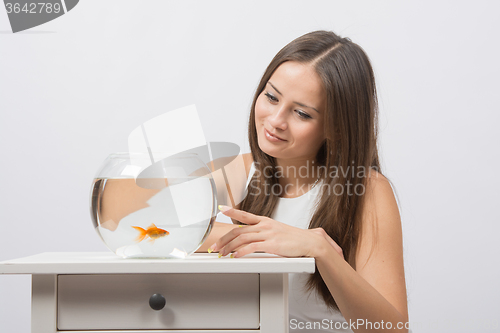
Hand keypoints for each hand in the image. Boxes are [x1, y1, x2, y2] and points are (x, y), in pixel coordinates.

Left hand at [211, 205, 343, 258]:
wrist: (309, 242)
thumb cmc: (293, 238)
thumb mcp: (276, 230)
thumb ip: (263, 232)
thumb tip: (249, 237)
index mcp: (265, 220)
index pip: (245, 214)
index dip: (232, 211)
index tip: (221, 209)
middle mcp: (265, 225)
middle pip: (238, 230)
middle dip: (224, 239)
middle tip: (215, 247)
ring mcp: (268, 234)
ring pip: (242, 238)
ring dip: (229, 247)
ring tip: (222, 254)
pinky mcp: (272, 244)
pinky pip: (252, 247)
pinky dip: (241, 252)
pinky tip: (236, 256)